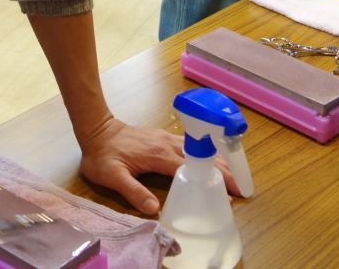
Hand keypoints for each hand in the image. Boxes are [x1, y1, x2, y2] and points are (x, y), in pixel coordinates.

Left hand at [77, 117, 241, 212]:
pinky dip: (207, 155)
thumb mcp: (112, 177)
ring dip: (218, 163)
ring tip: (235, 177)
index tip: (226, 194)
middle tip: (242, 188)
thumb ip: (133, 191)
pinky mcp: (164, 138)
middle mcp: (167, 144)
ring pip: (200, 150)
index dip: (209, 182)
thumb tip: (154, 209)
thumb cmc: (103, 154)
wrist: (97, 130)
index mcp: (158, 154)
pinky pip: (192, 146)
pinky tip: (214, 163)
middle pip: (202, 157)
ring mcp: (167, 139)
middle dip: (223, 172)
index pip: (191, 169)